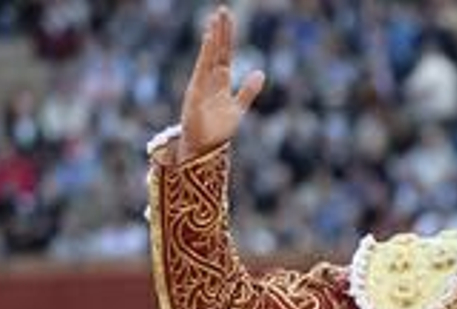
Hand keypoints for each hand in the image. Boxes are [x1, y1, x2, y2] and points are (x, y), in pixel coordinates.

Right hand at [178, 6, 264, 160]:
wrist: (204, 147)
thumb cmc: (219, 130)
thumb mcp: (239, 108)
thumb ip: (248, 90)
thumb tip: (261, 72)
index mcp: (220, 82)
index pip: (225, 54)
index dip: (227, 38)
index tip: (228, 19)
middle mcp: (210, 79)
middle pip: (217, 50)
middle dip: (221, 31)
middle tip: (223, 10)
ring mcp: (202, 83)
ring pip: (210, 55)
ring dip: (213, 37)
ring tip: (216, 19)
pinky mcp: (195, 90)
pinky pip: (202, 68)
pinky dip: (206, 54)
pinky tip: (210, 39)